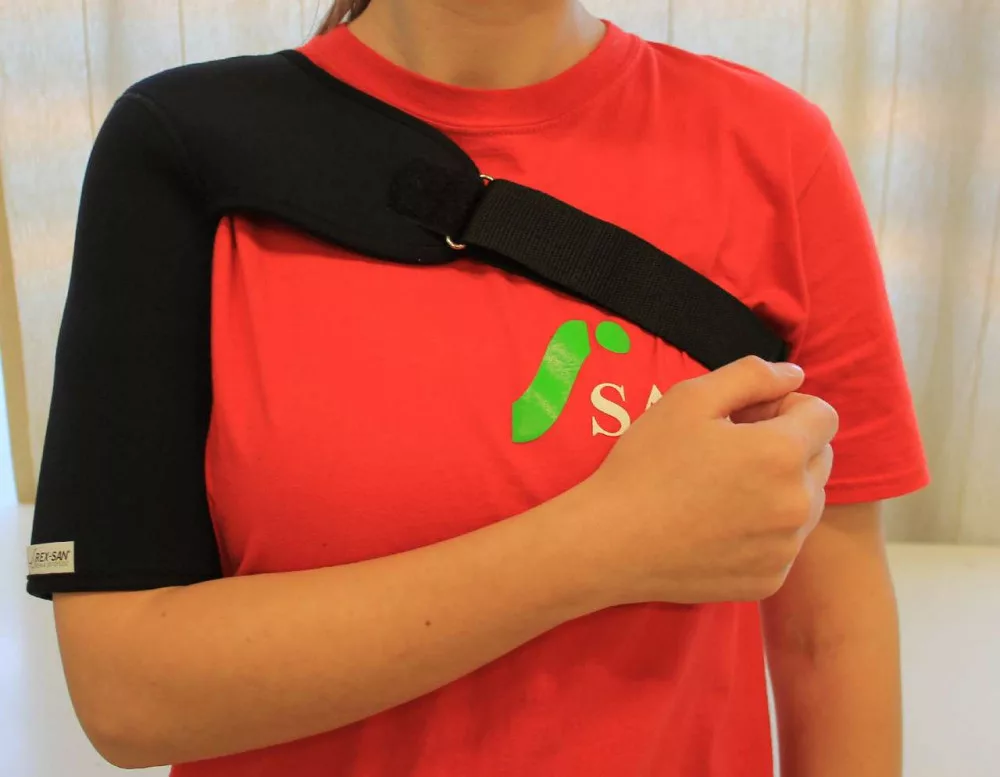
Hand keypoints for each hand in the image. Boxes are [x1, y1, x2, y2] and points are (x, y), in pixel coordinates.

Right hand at [578, 356, 837, 604]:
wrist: (611, 542)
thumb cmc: (646, 464)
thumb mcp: (689, 399)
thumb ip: (752, 376)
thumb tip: (795, 375)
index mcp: (782, 453)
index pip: (824, 416)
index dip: (787, 407)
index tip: (747, 418)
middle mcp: (798, 504)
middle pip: (821, 459)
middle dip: (789, 446)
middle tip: (732, 451)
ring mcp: (786, 548)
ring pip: (808, 503)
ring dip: (782, 488)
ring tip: (725, 490)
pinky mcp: (770, 579)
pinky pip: (786, 543)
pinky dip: (765, 530)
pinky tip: (720, 525)